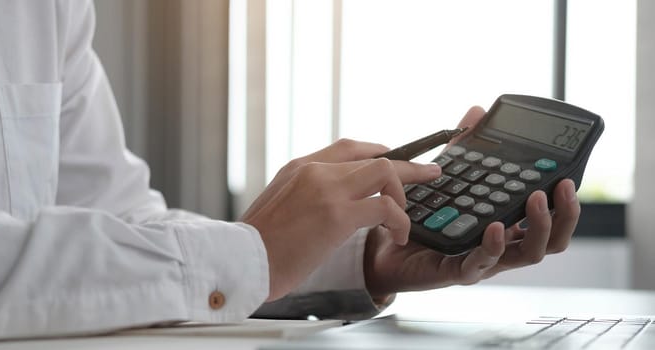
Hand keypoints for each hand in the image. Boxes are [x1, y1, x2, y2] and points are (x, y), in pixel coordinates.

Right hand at [241, 139, 441, 300]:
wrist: (240, 259)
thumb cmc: (258, 243)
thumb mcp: (279, 205)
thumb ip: (304, 194)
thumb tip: (329, 205)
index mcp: (299, 166)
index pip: (348, 147)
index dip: (378, 152)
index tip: (394, 159)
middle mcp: (315, 169)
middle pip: (374, 155)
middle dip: (408, 166)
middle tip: (430, 172)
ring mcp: (327, 188)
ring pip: (386, 171)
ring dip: (403, 194)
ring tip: (404, 219)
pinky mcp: (337, 214)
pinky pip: (385, 208)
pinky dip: (399, 221)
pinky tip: (398, 235)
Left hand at [363, 107, 581, 298]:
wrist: (386, 249)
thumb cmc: (423, 219)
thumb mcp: (447, 178)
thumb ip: (464, 148)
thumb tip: (477, 111)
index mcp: (506, 224)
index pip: (549, 216)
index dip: (565, 201)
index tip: (569, 174)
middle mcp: (502, 244)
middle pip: (553, 238)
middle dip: (565, 213)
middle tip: (562, 185)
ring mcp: (485, 260)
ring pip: (529, 253)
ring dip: (538, 225)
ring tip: (535, 199)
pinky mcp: (460, 271)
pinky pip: (483, 263)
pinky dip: (492, 246)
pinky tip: (493, 227)